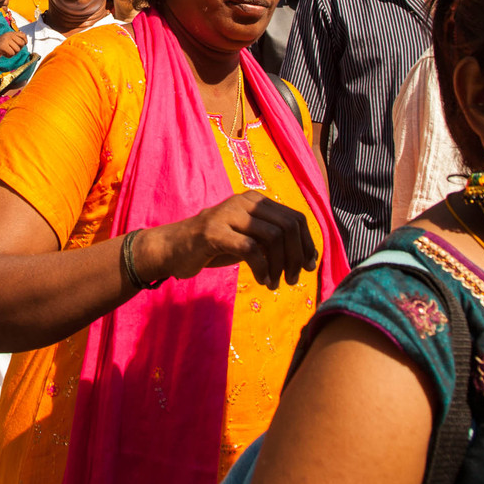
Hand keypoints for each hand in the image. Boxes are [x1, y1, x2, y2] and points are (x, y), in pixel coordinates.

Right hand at [0, 30, 27, 60]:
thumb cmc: (0, 47)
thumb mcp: (9, 41)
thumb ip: (17, 40)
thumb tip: (25, 41)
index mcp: (11, 33)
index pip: (23, 35)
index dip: (24, 41)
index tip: (21, 45)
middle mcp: (8, 35)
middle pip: (21, 43)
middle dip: (18, 49)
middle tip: (11, 49)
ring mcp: (5, 40)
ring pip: (17, 50)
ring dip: (13, 53)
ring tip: (6, 51)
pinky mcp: (2, 46)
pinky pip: (12, 53)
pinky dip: (9, 56)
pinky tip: (4, 53)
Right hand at [135, 191, 317, 289]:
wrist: (173, 248)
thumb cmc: (214, 246)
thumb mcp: (248, 239)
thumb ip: (273, 242)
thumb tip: (308, 256)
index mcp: (256, 200)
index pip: (295, 218)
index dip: (307, 243)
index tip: (310, 266)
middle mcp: (244, 202)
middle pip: (288, 226)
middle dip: (297, 256)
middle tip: (294, 279)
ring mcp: (228, 214)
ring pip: (272, 236)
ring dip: (280, 265)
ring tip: (277, 283)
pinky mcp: (214, 231)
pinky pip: (250, 249)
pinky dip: (262, 268)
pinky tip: (263, 281)